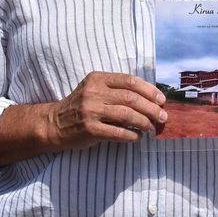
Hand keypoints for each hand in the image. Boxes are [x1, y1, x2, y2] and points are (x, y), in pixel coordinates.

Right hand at [48, 72, 167, 149]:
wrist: (54, 123)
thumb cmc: (80, 105)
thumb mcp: (94, 89)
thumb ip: (116, 90)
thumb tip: (150, 98)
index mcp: (97, 79)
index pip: (129, 81)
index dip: (149, 90)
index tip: (161, 99)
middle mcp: (94, 93)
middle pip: (130, 98)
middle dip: (151, 108)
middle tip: (162, 116)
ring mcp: (91, 111)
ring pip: (126, 115)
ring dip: (144, 122)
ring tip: (152, 127)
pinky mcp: (89, 129)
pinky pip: (117, 132)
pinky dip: (131, 135)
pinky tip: (138, 137)